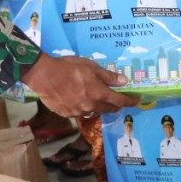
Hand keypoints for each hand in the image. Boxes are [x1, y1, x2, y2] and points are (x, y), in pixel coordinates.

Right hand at [22, 54, 137, 116]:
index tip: (136, 101)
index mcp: (99, 94)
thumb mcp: (91, 67)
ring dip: (99, 106)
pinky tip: (79, 100)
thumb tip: (124, 81)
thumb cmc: (69, 68)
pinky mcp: (67, 114)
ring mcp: (78, 112)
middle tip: (118, 100)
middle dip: (115, 105)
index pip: (120, 101)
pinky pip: (80, 112)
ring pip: (94, 111)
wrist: (44, 76)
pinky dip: (83, 107)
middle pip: (108, 109)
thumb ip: (108, 76)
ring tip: (97, 100)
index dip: (129, 101)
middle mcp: (91, 106)